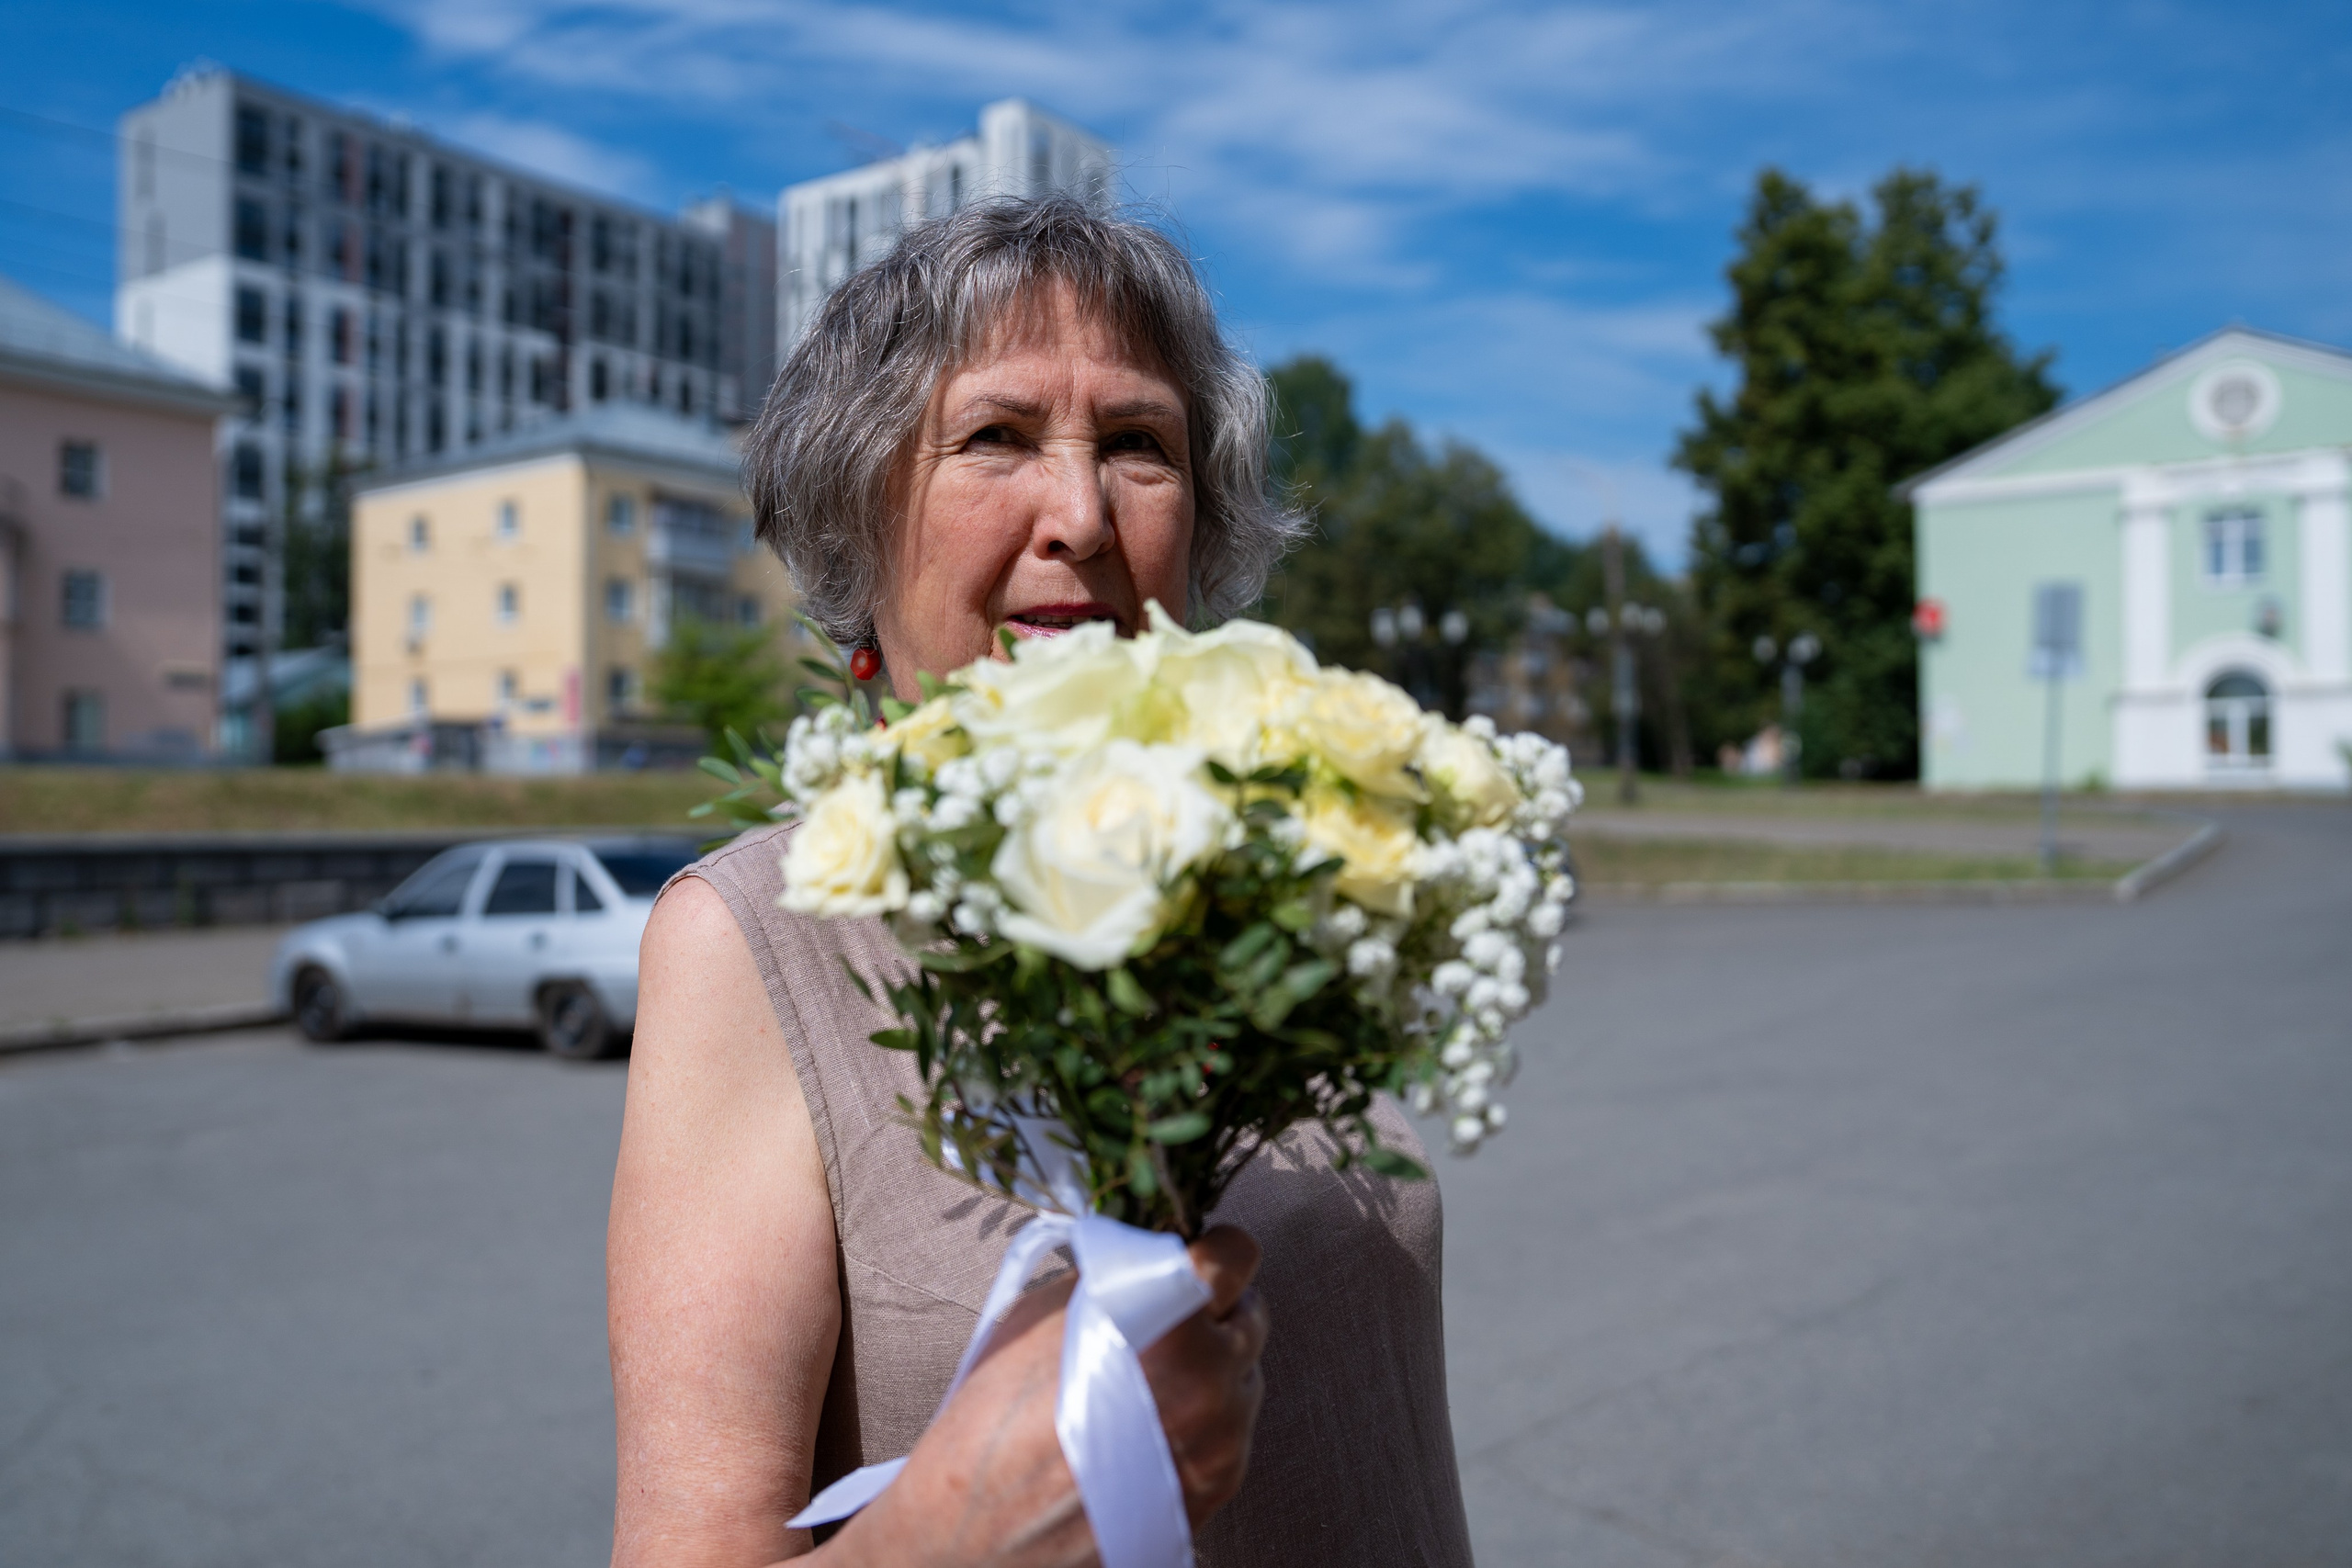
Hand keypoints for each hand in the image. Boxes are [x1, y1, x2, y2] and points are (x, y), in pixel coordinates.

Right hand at [820, 1227, 1268, 1567]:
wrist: (973, 1540)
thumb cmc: (990, 1426)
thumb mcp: (1041, 1317)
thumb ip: (1114, 1278)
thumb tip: (1152, 1255)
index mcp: (1165, 1324)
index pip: (1234, 1255)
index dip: (1213, 1249)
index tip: (1196, 1255)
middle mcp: (1208, 1383)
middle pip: (1249, 1316)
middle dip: (1212, 1313)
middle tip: (1159, 1323)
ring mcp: (1222, 1444)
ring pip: (1244, 1378)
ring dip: (1210, 1370)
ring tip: (1142, 1388)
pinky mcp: (1219, 1490)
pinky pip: (1232, 1432)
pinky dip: (1202, 1422)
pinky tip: (1144, 1432)